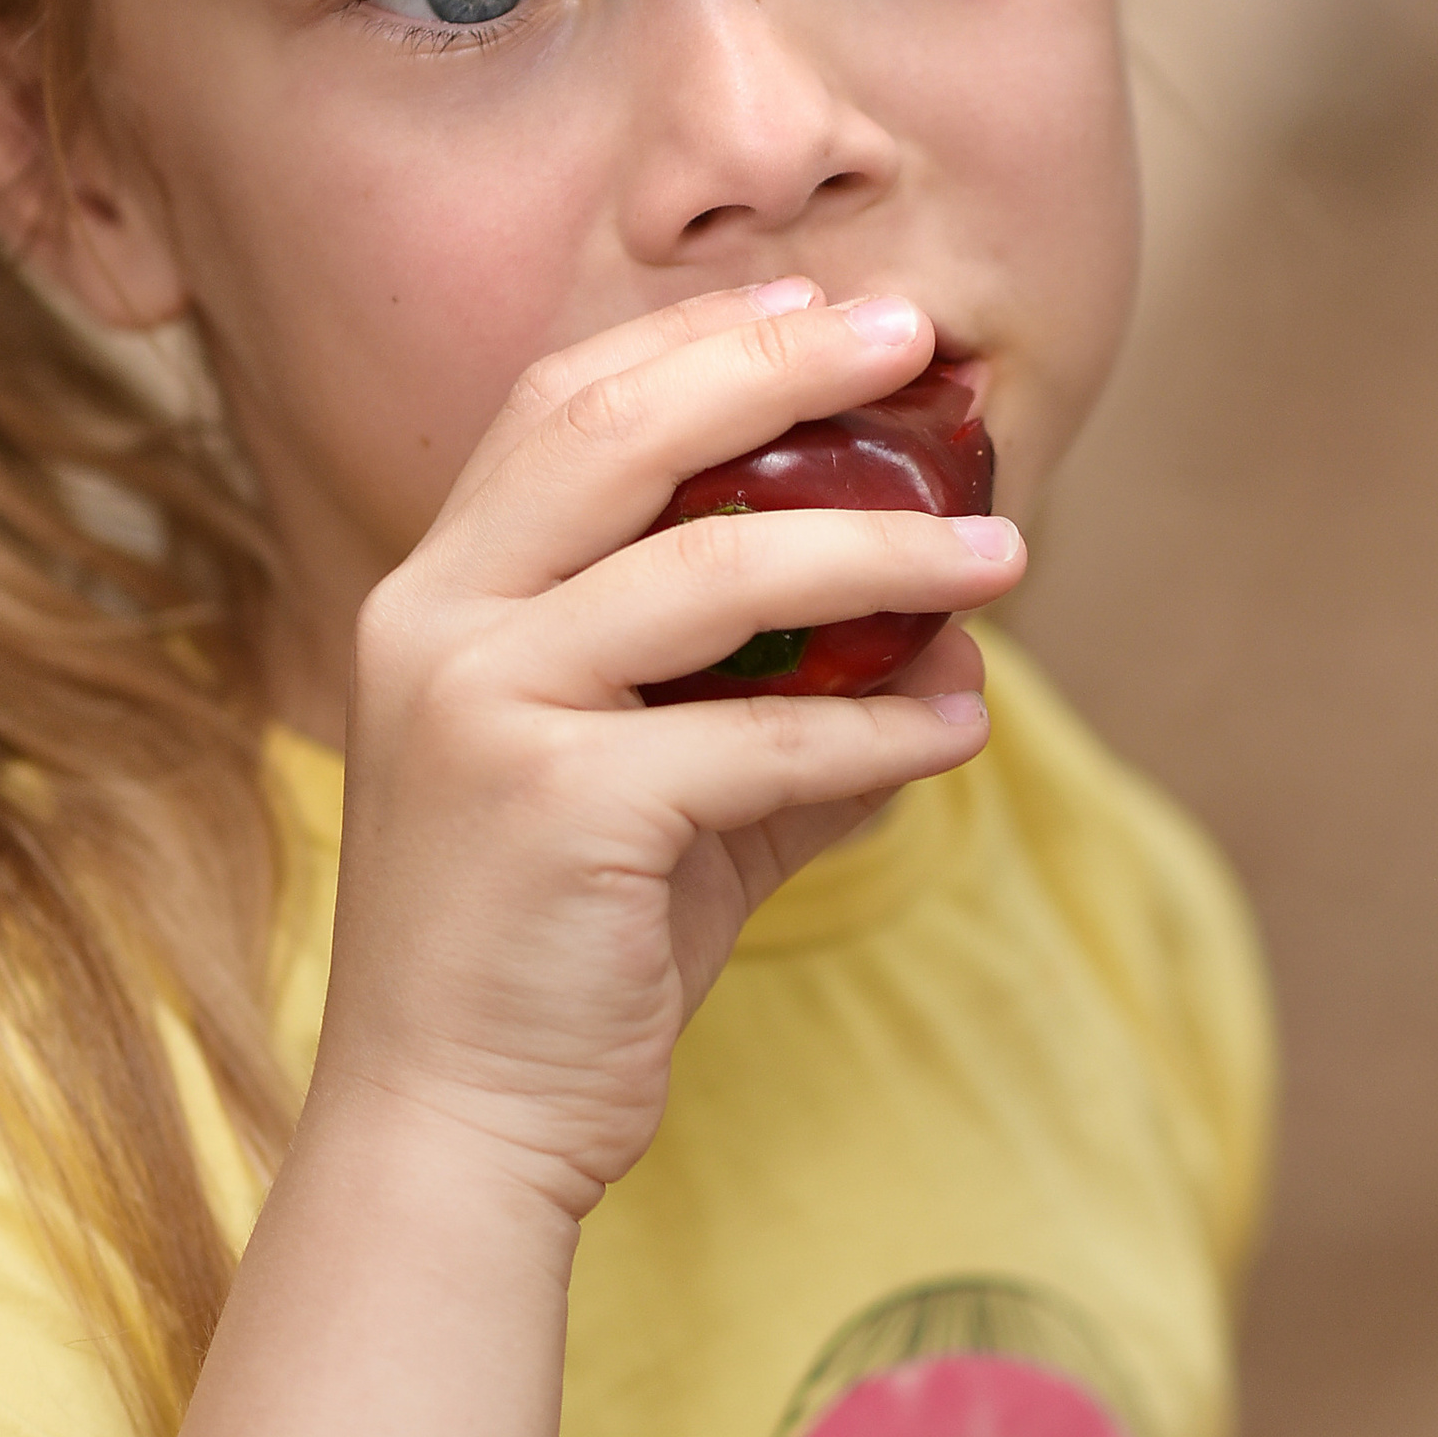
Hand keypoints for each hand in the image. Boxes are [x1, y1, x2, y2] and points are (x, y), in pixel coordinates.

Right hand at [313, 283, 1022, 1211]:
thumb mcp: (657, 802)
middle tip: (924, 341)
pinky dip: (883, 732)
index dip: (693, 338)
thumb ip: (771, 710)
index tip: (824, 309)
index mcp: (435, 595)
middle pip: (625, 429)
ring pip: (720, 571)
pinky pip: (767, 738)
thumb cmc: (553, 957)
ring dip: (886, 552)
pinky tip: (959, 731)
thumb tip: (942, 656)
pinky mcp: (555, 804)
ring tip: (1002, 554)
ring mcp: (484, 706)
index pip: (559, 403)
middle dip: (786, 366)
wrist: (450, 1127)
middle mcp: (436, 623)